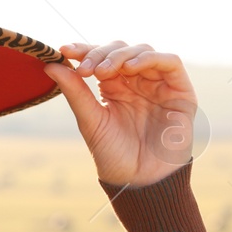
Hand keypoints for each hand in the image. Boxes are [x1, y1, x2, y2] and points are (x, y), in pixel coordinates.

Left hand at [42, 41, 198, 188]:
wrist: (138, 181)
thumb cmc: (113, 154)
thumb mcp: (90, 119)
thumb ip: (75, 91)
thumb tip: (50, 65)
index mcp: (115, 87)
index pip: (101, 58)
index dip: (84, 50)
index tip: (64, 50)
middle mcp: (137, 82)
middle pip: (121, 51)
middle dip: (100, 53)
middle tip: (85, 67)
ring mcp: (159, 85)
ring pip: (143, 51)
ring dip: (121, 55)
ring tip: (102, 70)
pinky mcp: (181, 92)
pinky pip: (171, 62)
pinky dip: (149, 59)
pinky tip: (129, 68)